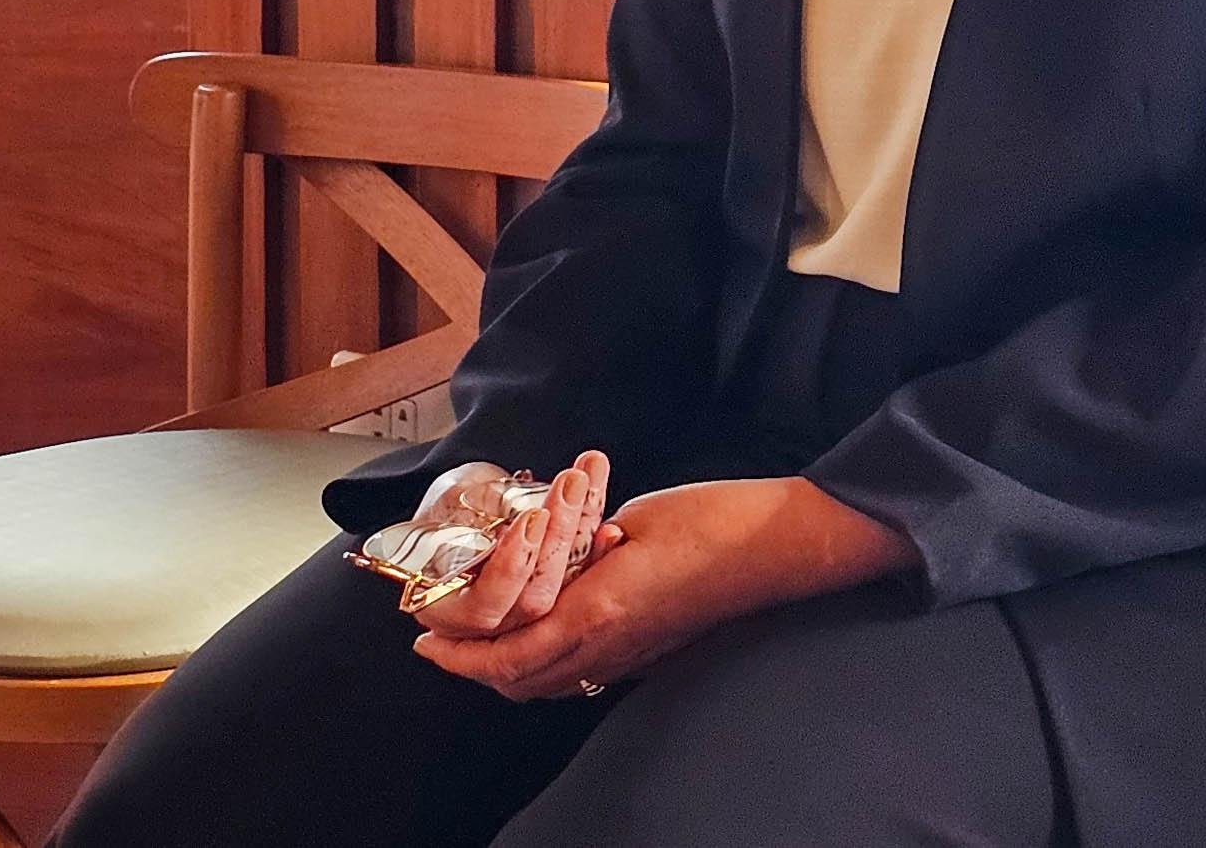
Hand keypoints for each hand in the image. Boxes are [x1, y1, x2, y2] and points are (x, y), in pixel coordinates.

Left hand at [411, 477, 916, 700]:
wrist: (781, 543)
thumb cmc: (717, 519)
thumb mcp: (635, 520)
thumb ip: (587, 547)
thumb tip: (564, 557)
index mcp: (598, 611)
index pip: (507, 655)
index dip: (459, 656)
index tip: (424, 642)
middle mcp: (612, 644)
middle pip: (523, 684)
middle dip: (476, 671)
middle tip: (446, 647)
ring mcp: (637, 653)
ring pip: (555, 683)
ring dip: (512, 670)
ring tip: (490, 642)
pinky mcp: (656, 648)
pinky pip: (587, 670)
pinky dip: (551, 662)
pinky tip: (550, 630)